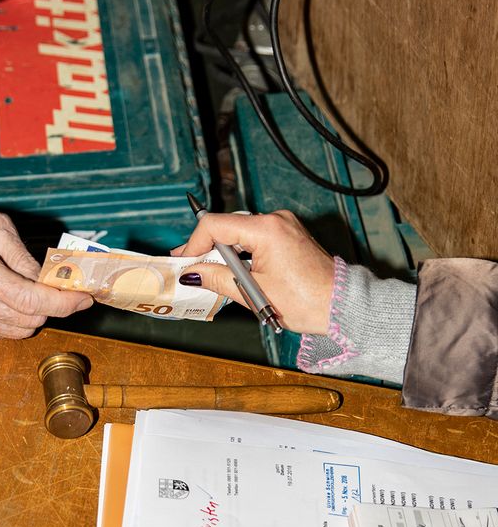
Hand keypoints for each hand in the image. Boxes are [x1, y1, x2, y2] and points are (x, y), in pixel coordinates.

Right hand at [0, 195, 91, 343]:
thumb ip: (24, 256)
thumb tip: (53, 282)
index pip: (32, 301)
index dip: (65, 303)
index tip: (85, 298)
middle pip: (30, 320)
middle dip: (49, 305)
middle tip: (52, 286)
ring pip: (17, 331)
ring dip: (28, 313)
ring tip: (14, 286)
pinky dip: (7, 320)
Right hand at [172, 210, 334, 333]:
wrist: (343, 307)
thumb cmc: (307, 301)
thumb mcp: (254, 292)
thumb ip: (218, 279)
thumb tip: (191, 274)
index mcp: (266, 229)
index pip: (215, 225)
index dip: (194, 243)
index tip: (184, 263)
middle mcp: (276, 220)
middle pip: (227, 227)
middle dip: (207, 249)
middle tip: (190, 269)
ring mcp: (284, 226)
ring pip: (240, 233)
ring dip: (224, 253)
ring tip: (211, 275)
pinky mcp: (289, 235)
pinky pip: (255, 238)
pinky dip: (241, 253)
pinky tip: (234, 272)